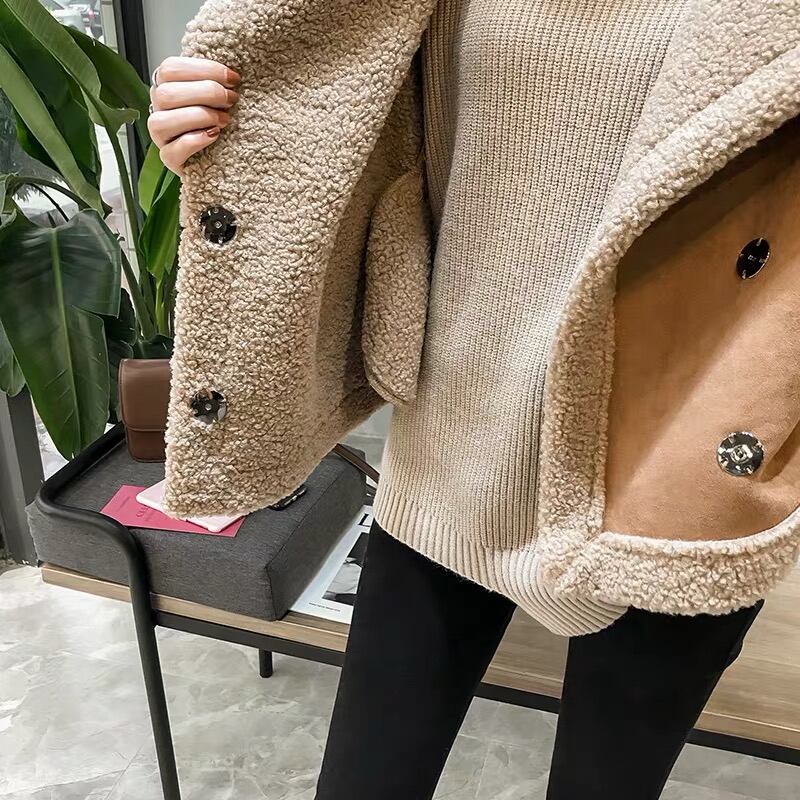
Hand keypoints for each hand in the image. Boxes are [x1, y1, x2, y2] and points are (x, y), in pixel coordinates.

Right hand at [147, 56, 240, 175]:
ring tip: (225, 120)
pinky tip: (213, 135)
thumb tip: (231, 69)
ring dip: (199, 117)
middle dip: (206, 93)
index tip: (232, 78)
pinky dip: (194, 142)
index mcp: (166, 86)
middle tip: (231, 99)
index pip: (171, 69)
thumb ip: (215, 79)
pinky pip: (171, 152)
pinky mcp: (170, 160)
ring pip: (162, 122)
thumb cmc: (220, 121)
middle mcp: (158, 110)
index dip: (203, 70)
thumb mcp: (217, 95)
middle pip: (166, 94)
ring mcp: (161, 137)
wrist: (224, 156)